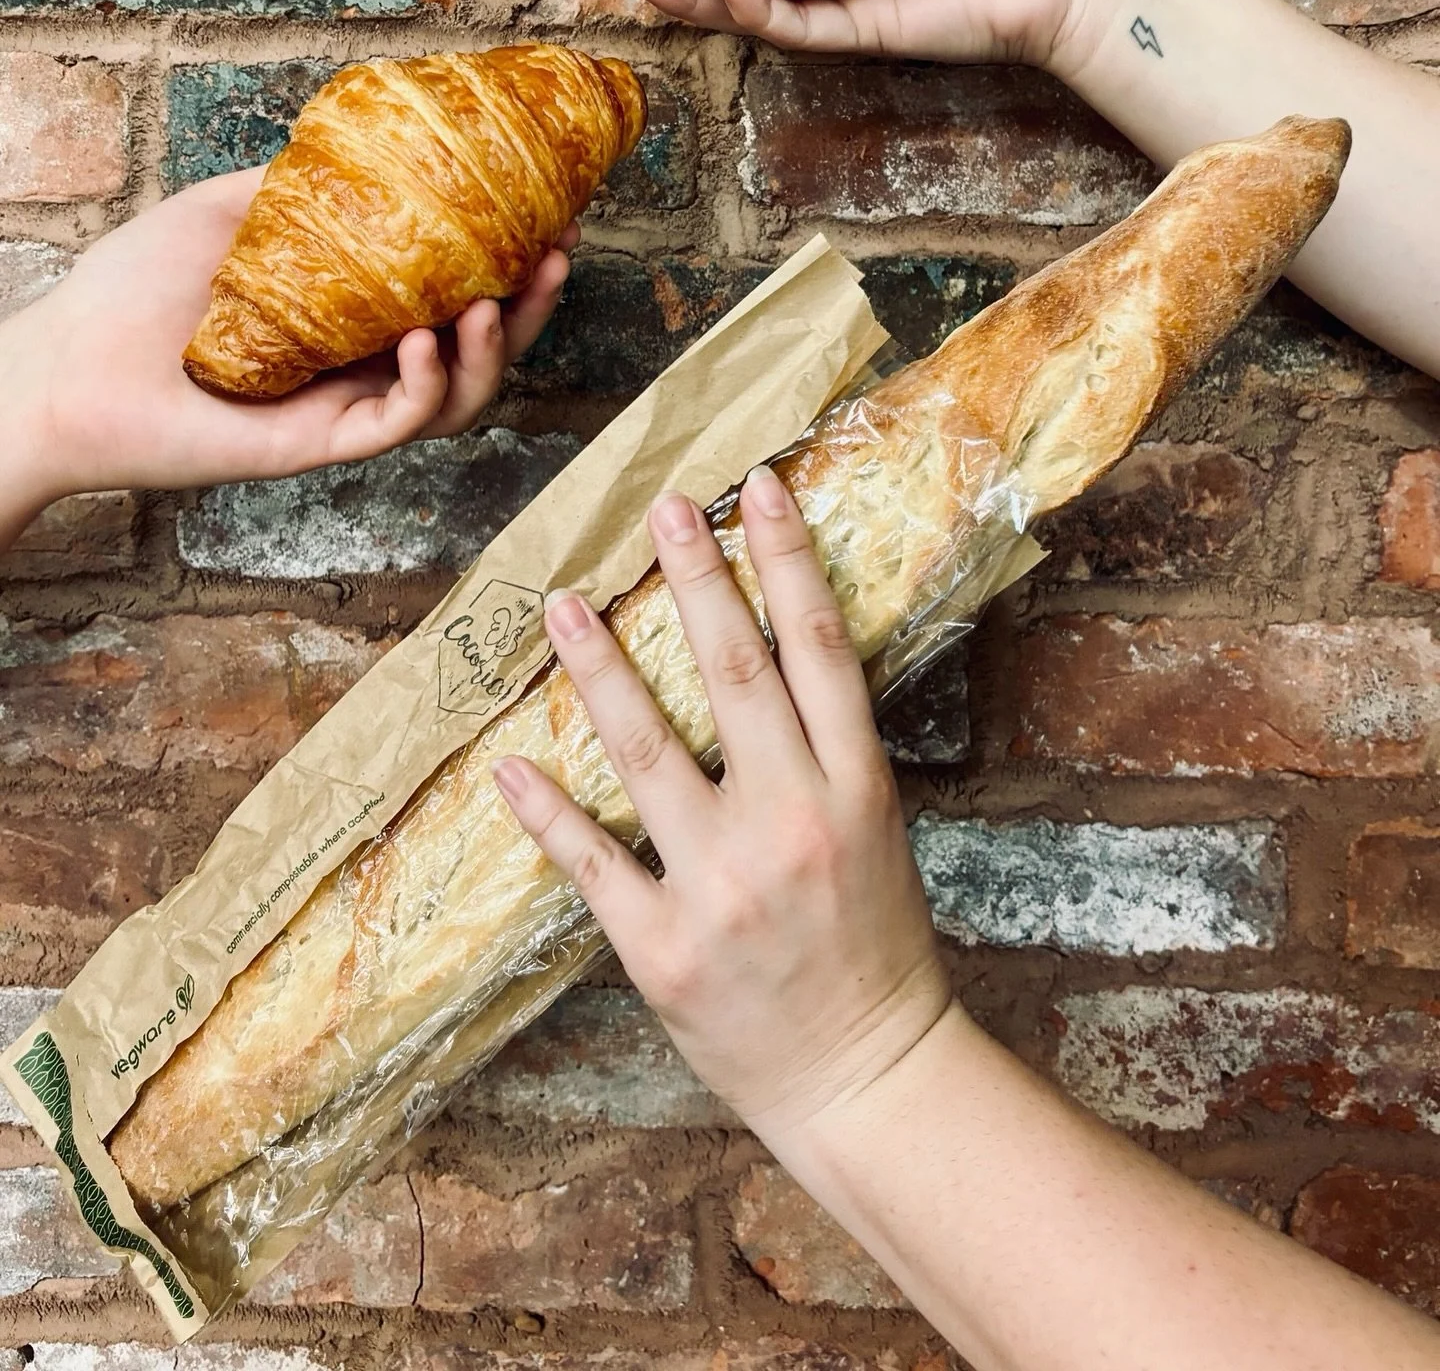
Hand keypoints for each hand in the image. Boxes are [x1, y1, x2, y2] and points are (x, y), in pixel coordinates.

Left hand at [0, 168, 572, 538]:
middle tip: (557, 255)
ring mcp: (345, 406)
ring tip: (497, 299)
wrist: (63, 365)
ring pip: (457, 397)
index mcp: (350, 316)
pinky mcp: (321, 443)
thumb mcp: (226, 210)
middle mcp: (360, 364)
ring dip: (494, 349)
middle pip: (476, 348)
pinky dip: (430, 384)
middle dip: (528, 307)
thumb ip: (296, 186)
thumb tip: (362, 142)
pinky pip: (402, 422)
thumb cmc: (128, 292)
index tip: (546, 217)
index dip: (506, 263)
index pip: (451, 294)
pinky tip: (429, 339)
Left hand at [493, 463, 951, 1137]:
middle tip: (662, 508)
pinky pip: (593, 862)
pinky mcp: (664, 947)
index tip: (756, 489)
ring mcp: (723, 884)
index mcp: (856, 789)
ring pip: (648, 749)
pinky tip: (508, 762)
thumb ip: (826, 752)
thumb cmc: (875, 947)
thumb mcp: (877, 831)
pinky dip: (546, 811)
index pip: (818, 649)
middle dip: (697, 579)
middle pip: (734, 674)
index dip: (787, 560)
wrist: (867, 1076)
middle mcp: (793, 821)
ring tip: (562, 603)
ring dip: (599, 668)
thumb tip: (771, 659)